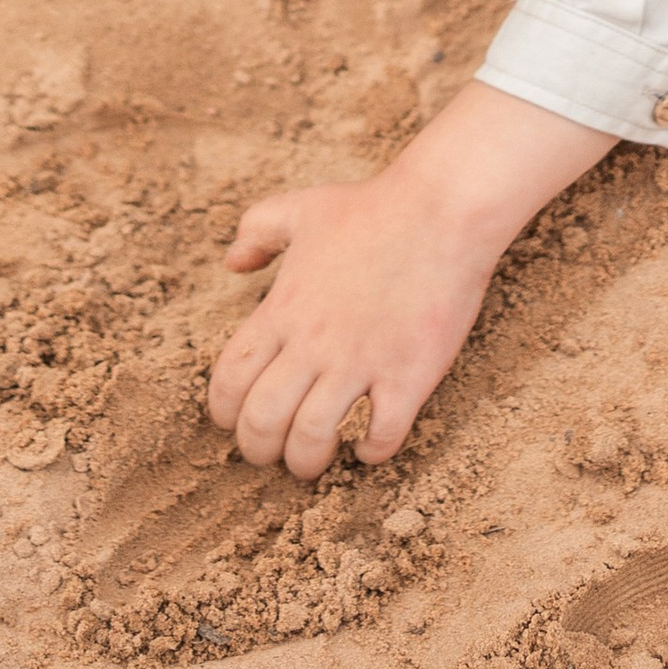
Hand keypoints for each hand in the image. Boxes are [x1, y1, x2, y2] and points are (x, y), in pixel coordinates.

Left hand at [210, 81, 613, 476]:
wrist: (442, 208)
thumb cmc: (373, 207)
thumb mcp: (302, 208)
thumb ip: (257, 231)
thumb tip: (232, 262)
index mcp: (282, 310)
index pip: (228, 382)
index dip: (225, 413)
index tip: (240, 420)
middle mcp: (313, 343)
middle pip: (263, 422)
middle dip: (259, 450)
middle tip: (273, 452)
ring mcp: (361, 361)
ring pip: (313, 438)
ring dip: (307, 461)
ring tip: (313, 460)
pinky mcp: (408, 374)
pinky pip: (382, 435)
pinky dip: (372, 452)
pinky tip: (371, 444)